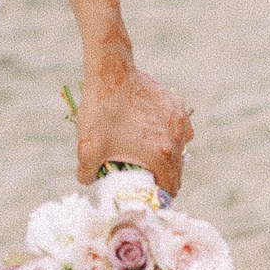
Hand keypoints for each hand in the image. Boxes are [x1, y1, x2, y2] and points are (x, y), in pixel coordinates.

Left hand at [77, 57, 191, 195]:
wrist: (111, 74)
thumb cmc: (101, 111)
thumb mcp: (87, 148)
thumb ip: (87, 173)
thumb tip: (88, 180)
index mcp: (160, 156)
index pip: (170, 187)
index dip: (159, 195)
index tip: (148, 193)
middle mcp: (176, 140)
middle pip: (178, 170)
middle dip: (164, 178)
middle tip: (146, 177)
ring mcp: (179, 121)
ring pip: (181, 148)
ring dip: (169, 156)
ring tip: (150, 154)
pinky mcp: (176, 105)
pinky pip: (181, 128)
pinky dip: (172, 134)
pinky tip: (156, 131)